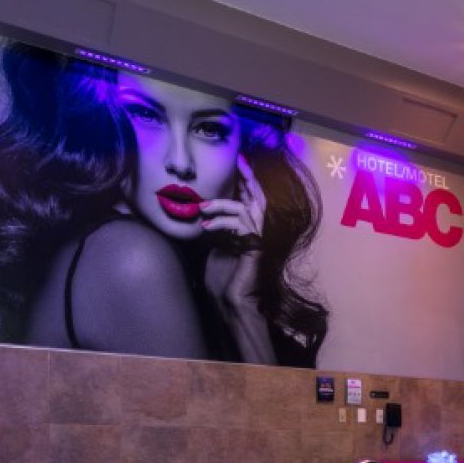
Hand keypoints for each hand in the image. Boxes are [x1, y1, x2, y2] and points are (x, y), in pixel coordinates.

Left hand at [201, 155, 265, 317]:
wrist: (233, 302)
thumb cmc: (224, 280)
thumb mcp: (215, 249)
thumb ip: (217, 232)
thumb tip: (204, 218)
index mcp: (251, 229)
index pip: (251, 199)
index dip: (246, 181)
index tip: (238, 164)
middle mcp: (259, 231)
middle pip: (258, 196)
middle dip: (248, 177)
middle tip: (240, 160)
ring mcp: (260, 238)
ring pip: (245, 208)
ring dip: (222, 205)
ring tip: (203, 208)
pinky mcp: (256, 247)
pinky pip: (241, 225)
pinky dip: (221, 223)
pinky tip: (206, 228)